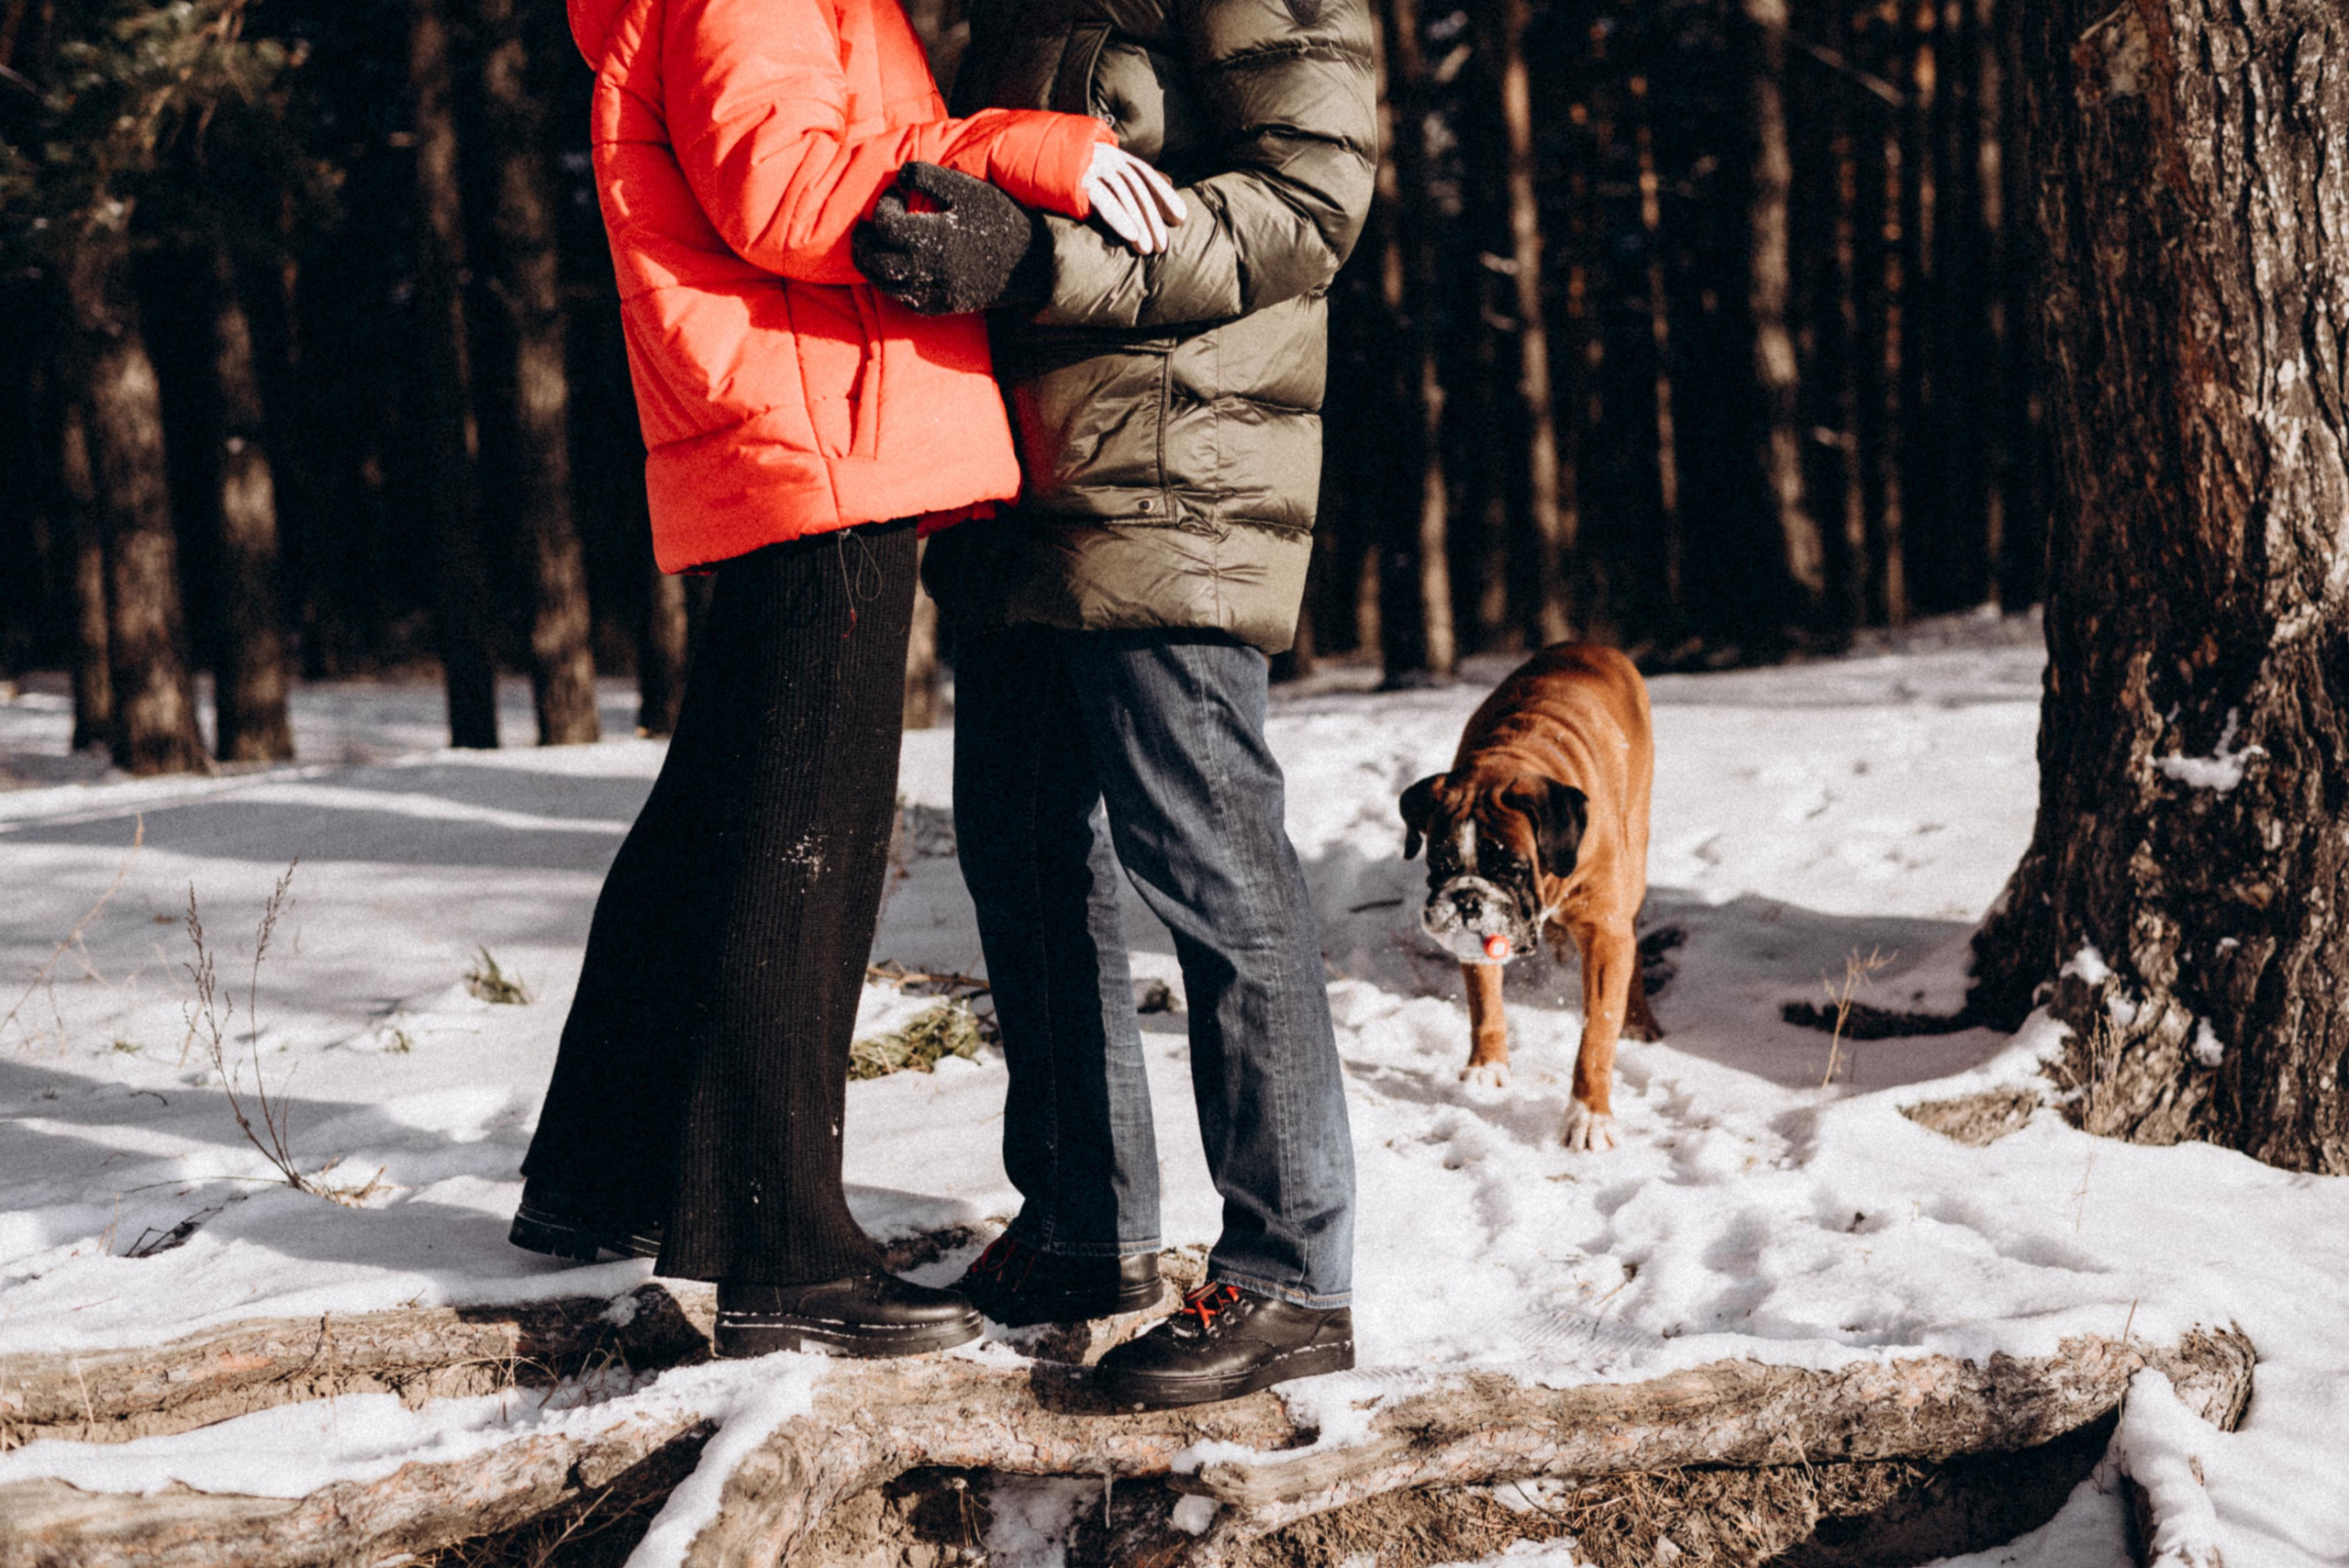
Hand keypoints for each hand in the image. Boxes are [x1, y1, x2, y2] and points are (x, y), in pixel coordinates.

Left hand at [853, 162, 1048, 315]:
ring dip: (871, 264)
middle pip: (874, 260)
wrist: (1030, 263)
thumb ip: (929, 175)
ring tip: (873, 246)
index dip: (883, 207)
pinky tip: (897, 266)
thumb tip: (900, 175)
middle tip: (866, 226)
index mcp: (931, 237)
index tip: (896, 196)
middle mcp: (926, 270)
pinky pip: (903, 299)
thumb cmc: (998, 219)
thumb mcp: (966, 188)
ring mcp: (932, 292)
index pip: (884, 224)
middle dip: (864, 240)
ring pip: (884, 283)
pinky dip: (891, 283)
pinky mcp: (940, 306)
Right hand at [1081, 144, 1185, 254]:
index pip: (1145, 174)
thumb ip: (1132, 177)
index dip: (1164, 196)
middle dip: (1152, 218)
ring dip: (1138, 224)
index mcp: (1115, 156)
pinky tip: (1130, 235)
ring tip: (1147, 249)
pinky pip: (1103, 199)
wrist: (1032, 159)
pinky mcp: (1078, 179)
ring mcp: (1092, 166)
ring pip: (1124, 194)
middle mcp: (1106, 158)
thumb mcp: (1104, 173)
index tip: (1181, 219)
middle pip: (1137, 188)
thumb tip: (1167, 180)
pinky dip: (1118, 218)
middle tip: (1163, 245)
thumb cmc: (1070, 173)